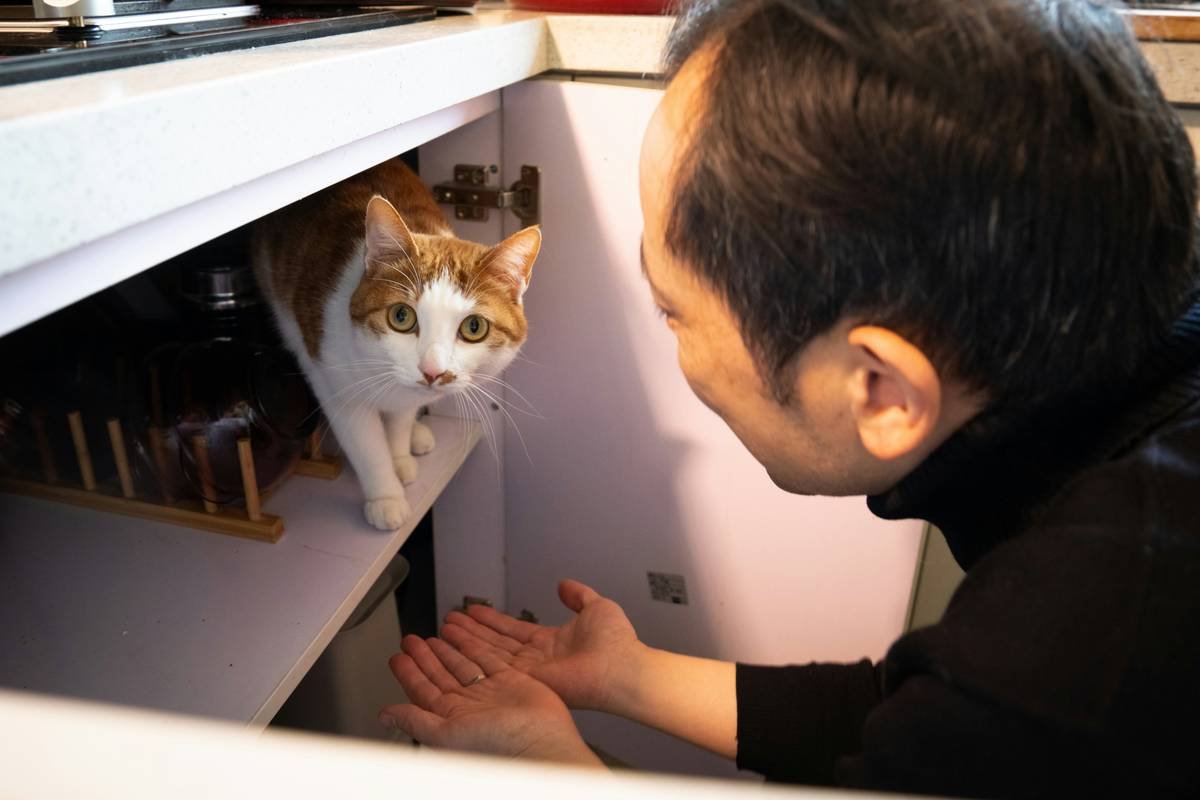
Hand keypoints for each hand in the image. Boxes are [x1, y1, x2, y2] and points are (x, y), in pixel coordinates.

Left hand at [380, 634, 600, 765]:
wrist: (540, 741)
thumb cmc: (497, 746)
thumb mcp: (446, 733)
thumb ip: (416, 721)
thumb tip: (385, 716)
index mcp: (451, 718)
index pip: (423, 690)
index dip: (409, 672)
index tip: (397, 657)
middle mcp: (470, 704)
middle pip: (440, 673)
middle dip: (425, 656)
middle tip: (411, 640)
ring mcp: (490, 692)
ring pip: (463, 663)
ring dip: (448, 647)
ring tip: (435, 633)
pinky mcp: (511, 681)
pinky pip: (488, 657)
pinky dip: (475, 644)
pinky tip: (465, 635)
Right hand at [441, 579, 645, 713]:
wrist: (623, 666)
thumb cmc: (618, 643)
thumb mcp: (597, 606)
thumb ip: (578, 595)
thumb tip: (565, 585)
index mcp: (552, 641)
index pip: (514, 629)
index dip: (492, 620)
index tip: (474, 611)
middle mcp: (538, 657)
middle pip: (496, 641)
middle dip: (472, 630)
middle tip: (451, 620)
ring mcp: (531, 671)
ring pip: (490, 651)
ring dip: (467, 638)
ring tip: (446, 627)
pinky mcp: (527, 680)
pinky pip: (494, 664)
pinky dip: (474, 652)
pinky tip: (458, 643)